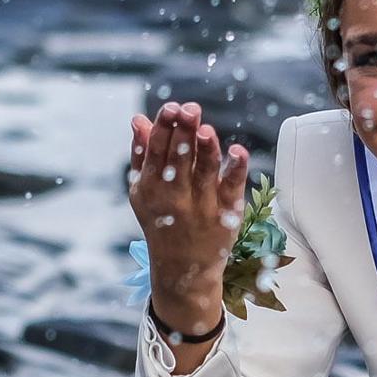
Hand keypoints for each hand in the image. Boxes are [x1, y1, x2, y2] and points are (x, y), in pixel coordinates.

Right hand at [129, 101, 249, 336]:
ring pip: (205, 172)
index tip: (172, 107)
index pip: (157, 151)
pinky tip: (237, 151)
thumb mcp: (143, 191)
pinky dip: (236, 169)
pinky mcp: (226, 213)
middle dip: (184, 133)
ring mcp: (202, 206)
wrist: (182, 269)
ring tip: (205, 129)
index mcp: (151, 187)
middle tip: (190, 109)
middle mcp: (175, 197)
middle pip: (180, 159)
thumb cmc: (161, 220)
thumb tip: (139, 118)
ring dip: (206, 149)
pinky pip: (232, 187)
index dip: (165, 128)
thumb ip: (142, 154)